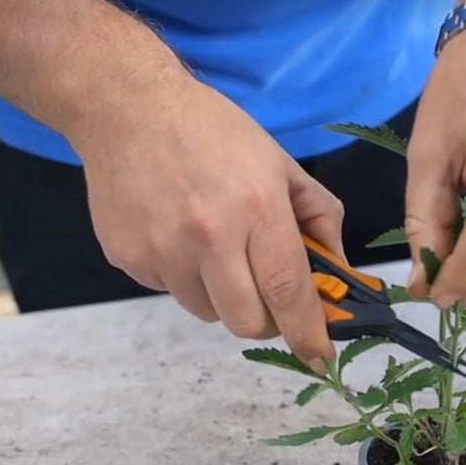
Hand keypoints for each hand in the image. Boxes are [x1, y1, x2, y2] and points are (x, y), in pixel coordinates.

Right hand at [71, 79, 343, 368]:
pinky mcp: (129, 257)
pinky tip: (178, 232)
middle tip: (267, 294)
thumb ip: (317, 219)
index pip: (289, 292)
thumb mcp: (279, 163)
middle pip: (247, 322)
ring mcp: (162, 249)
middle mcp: (208, 235)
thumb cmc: (211, 131)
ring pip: (208, 312)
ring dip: (222, 295)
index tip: (321, 357)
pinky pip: (170, 291)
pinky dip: (183, 277)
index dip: (309, 333)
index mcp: (255, 208)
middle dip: (266, 318)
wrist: (127, 107)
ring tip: (215, 247)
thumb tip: (338, 272)